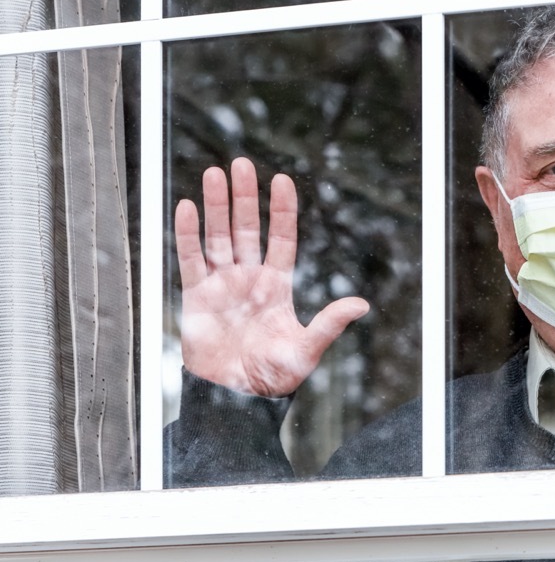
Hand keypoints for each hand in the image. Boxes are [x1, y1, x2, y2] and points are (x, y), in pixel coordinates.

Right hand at [175, 157, 368, 396]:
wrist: (236, 397)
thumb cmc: (273, 376)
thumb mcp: (306, 349)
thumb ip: (329, 324)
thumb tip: (360, 305)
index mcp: (277, 286)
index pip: (281, 238)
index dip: (281, 211)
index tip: (281, 181)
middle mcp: (248, 278)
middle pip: (246, 228)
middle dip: (244, 197)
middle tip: (242, 164)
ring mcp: (221, 284)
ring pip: (218, 235)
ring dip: (216, 205)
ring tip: (215, 173)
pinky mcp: (196, 296)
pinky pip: (190, 258)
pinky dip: (187, 233)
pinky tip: (188, 207)